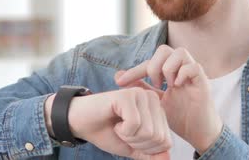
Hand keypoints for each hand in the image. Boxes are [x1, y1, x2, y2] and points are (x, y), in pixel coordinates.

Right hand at [44, 88, 170, 159]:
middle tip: (123, 132)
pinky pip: (134, 124)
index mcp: (157, 111)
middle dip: (137, 144)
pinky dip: (122, 131)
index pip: (166, 142)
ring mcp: (140, 95)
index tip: (131, 139)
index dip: (146, 149)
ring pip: (147, 132)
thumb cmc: (107, 133)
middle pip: (158, 138)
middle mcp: (152, 99)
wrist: (81, 123)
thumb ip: (151, 154)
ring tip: (119, 126)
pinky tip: (115, 122)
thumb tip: (167, 159)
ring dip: (129, 137)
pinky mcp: (127, 95)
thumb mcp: (133, 148)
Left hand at [115, 45, 222, 153]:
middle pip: (164, 49)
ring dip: (168, 68)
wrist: (197, 133)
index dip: (134, 70)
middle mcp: (181, 68)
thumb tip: (117, 76)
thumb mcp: (154, 101)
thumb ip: (141, 87)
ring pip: (180, 52)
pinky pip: (194, 66)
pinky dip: (183, 74)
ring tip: (167, 86)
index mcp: (169, 71)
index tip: (120, 82)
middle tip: (154, 84)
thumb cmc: (179, 116)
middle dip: (154, 65)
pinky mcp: (203, 81)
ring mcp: (193, 73)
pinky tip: (177, 87)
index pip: (150, 61)